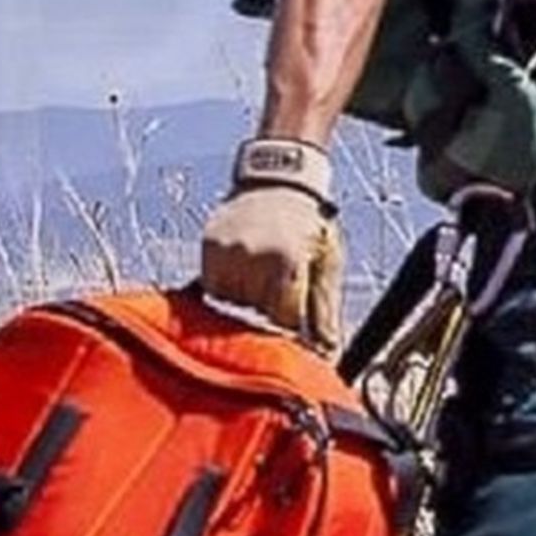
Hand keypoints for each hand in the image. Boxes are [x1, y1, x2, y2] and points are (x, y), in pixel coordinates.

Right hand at [200, 137, 344, 356]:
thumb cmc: (310, 225)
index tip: (295, 322)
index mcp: (287, 261)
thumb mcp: (326, 264)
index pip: (285, 320)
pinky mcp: (209, 247)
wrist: (279, 181)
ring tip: (263, 273)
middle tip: (281, 285)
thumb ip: (324, 312)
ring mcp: (227, 251)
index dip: (292, 325)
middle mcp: (253, 256)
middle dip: (270, 309)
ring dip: (247, 300)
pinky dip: (228, 287)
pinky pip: (213, 289)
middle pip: (257, 314)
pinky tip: (245, 269)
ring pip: (232, 305)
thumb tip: (327, 354)